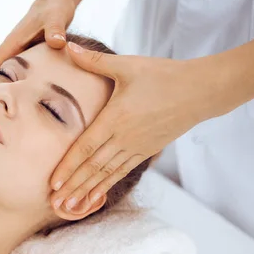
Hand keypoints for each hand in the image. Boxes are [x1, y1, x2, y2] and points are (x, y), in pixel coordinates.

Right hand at [0, 0, 75, 83]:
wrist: (58, 0)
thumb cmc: (55, 7)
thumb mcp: (55, 17)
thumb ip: (55, 29)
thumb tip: (56, 42)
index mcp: (13, 43)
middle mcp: (12, 50)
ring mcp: (19, 55)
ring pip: (6, 78)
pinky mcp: (29, 58)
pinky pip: (18, 77)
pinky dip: (15, 89)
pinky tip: (19, 105)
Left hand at [50, 42, 227, 211]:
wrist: (200, 91)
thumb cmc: (163, 75)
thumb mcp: (128, 65)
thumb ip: (94, 60)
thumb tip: (66, 46)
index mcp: (116, 118)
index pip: (86, 148)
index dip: (69, 167)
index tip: (53, 183)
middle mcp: (125, 138)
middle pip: (93, 167)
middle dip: (72, 186)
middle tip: (54, 203)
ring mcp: (137, 147)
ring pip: (106, 174)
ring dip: (87, 191)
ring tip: (70, 208)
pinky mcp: (146, 151)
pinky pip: (122, 172)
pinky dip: (107, 186)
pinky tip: (96, 197)